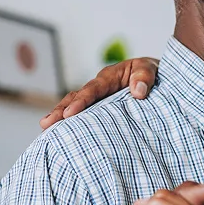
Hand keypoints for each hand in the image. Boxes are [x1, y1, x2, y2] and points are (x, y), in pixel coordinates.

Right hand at [41, 57, 159, 128]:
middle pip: (76, 97)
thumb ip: (144, 78)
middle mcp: (100, 87)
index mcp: (110, 77)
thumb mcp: (151, 69)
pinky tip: (63, 135)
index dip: (80, 101)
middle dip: (60, 110)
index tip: (69, 114)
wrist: (157, 77)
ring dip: (61, 116)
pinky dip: (73, 123)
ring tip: (46, 128)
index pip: (92, 89)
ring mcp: (99, 99)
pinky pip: (86, 115)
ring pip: (75, 106)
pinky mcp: (101, 109)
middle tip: (46, 124)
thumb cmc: (152, 72)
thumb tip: (138, 92)